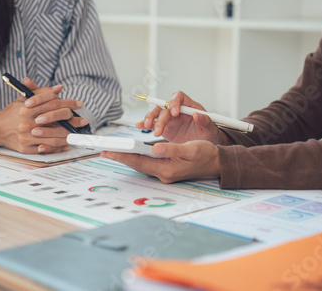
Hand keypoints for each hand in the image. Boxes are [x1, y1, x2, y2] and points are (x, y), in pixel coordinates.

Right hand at [0, 79, 87, 153]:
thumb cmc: (12, 112)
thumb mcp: (24, 98)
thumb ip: (41, 92)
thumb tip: (59, 88)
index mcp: (27, 108)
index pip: (52, 103)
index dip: (68, 103)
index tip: (79, 104)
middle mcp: (26, 122)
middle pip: (55, 121)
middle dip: (72, 121)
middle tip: (83, 121)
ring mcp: (26, 137)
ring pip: (53, 137)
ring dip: (67, 136)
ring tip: (76, 135)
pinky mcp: (25, 148)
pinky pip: (45, 149)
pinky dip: (57, 148)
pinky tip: (65, 145)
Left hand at [101, 140, 220, 183]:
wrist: (217, 163)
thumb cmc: (206, 155)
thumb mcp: (191, 149)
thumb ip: (172, 149)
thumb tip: (156, 148)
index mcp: (167, 170)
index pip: (140, 162)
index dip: (123, 156)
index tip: (109, 151)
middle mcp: (164, 173)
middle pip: (137, 164)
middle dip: (120, 157)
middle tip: (104, 151)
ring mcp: (165, 172)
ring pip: (141, 164)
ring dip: (127, 157)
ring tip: (114, 150)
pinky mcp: (166, 169)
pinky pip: (147, 163)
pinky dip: (137, 157)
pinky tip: (132, 152)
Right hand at [137, 91, 224, 144]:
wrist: (206, 146)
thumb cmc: (209, 134)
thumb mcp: (211, 129)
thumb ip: (205, 121)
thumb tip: (197, 114)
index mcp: (189, 106)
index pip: (178, 97)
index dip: (174, 102)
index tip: (175, 113)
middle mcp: (177, 110)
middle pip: (164, 107)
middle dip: (160, 116)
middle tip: (160, 128)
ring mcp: (169, 119)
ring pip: (156, 113)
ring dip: (151, 118)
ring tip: (147, 126)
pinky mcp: (163, 128)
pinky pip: (152, 124)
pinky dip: (144, 123)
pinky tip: (140, 125)